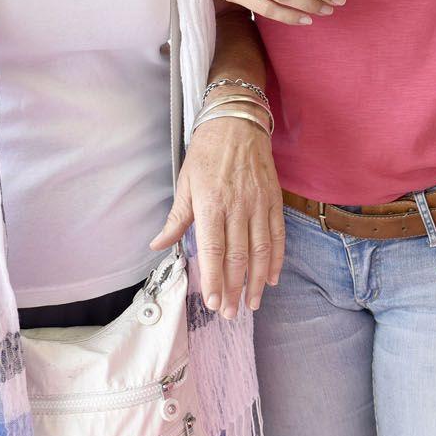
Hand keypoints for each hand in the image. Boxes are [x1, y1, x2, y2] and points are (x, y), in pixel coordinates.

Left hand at [153, 114, 282, 317]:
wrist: (237, 123)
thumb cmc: (207, 152)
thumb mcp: (185, 182)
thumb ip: (176, 218)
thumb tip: (158, 245)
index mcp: (210, 204)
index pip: (213, 250)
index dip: (213, 279)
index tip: (212, 302)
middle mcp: (237, 206)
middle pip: (237, 256)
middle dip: (233, 288)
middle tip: (229, 312)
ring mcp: (258, 204)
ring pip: (260, 250)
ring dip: (256, 280)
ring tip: (252, 303)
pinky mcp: (273, 200)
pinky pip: (277, 235)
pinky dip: (276, 258)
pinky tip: (272, 278)